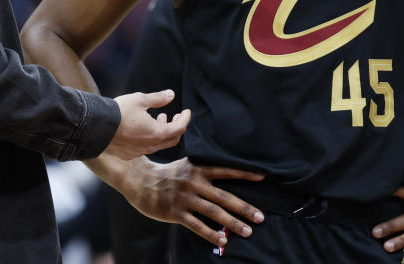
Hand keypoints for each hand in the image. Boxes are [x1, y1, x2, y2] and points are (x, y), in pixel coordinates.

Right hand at [104, 90, 190, 159]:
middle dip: (177, 127)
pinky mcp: (129, 154)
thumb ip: (158, 98)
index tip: (186, 111)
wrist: (96, 127)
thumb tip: (171, 95)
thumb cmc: (119, 112)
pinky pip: (146, 147)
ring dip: (163, 131)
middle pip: (173, 139)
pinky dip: (151, 137)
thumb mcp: (140, 99)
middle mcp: (151, 146)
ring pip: (159, 144)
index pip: (180, 128)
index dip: (186, 119)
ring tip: (160, 117)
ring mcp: (140, 152)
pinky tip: (143, 127)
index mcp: (157, 133)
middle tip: (176, 116)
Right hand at [117, 156, 265, 247]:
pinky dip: (211, 233)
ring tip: (248, 231)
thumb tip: (226, 170)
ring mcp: (185, 199)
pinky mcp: (175, 213)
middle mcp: (194, 183)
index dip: (244, 173)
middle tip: (260, 217)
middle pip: (223, 196)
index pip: (225, 170)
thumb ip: (204, 168)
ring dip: (232, 223)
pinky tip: (223, 240)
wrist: (140, 181)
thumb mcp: (186, 164)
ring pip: (213, 213)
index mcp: (198, 169)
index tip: (262, 177)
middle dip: (244, 207)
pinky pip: (197, 226)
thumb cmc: (168, 174)